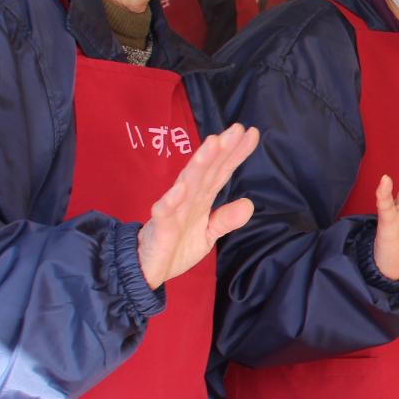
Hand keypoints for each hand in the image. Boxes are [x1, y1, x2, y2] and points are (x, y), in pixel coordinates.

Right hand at [138, 124, 260, 289]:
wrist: (146, 269)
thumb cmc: (176, 247)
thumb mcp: (207, 235)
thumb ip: (226, 219)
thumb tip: (249, 203)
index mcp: (202, 198)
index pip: (222, 171)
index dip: (236, 153)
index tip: (252, 133)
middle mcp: (189, 198)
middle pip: (208, 170)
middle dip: (221, 150)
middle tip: (236, 129)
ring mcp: (173, 209)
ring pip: (188, 182)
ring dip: (200, 163)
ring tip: (213, 144)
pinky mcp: (159, 227)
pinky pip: (164, 211)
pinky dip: (172, 199)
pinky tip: (181, 188)